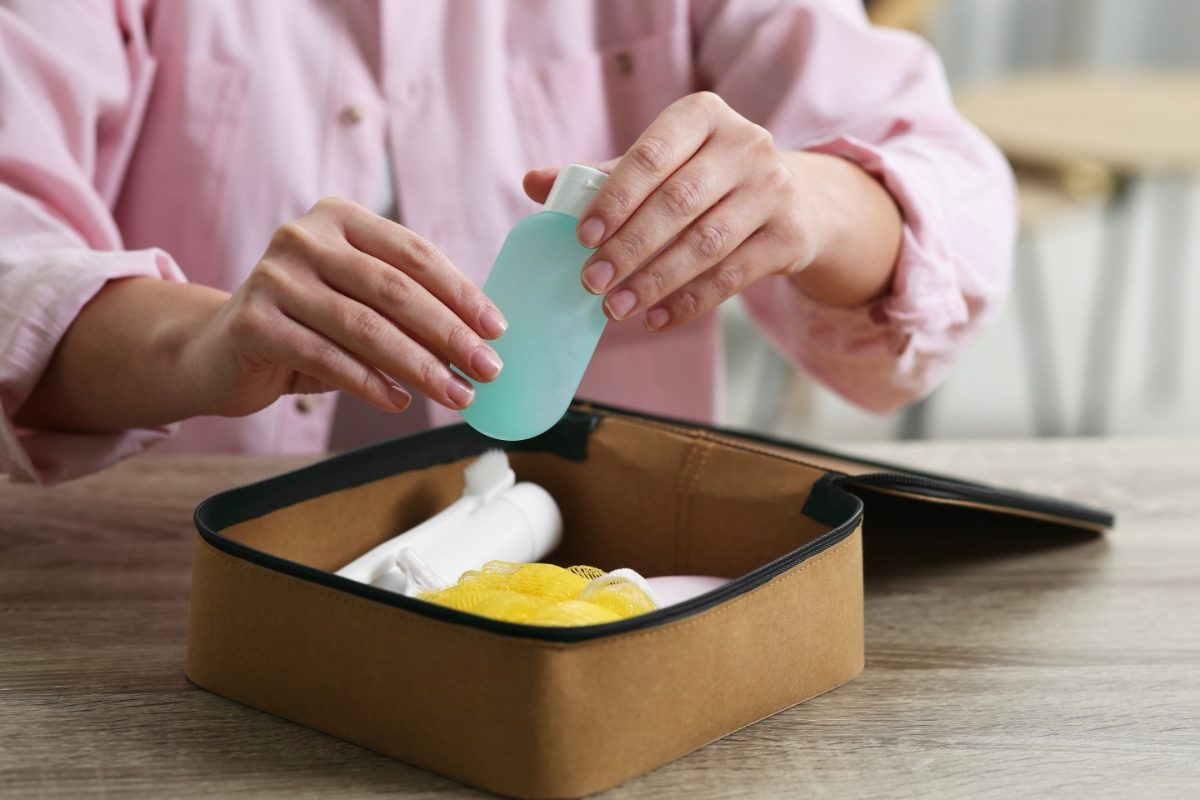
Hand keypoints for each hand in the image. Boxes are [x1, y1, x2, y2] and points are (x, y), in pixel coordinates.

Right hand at [186, 197, 506, 416]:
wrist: (217, 351)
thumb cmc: (305, 325)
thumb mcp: (357, 302)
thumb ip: (405, 307)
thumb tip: (480, 339)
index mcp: (339, 218)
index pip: (414, 253)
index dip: (461, 292)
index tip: (497, 330)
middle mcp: (304, 238)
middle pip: (395, 290)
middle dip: (449, 334)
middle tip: (487, 369)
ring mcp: (275, 277)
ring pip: (365, 327)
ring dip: (419, 367)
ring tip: (456, 395)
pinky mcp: (254, 323)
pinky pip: (327, 359)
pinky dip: (371, 384)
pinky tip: (401, 401)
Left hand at [523, 91, 833, 331]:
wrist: (795, 200)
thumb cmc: (707, 179)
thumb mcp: (661, 166)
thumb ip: (601, 177)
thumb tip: (532, 183)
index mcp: (703, 115)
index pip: (650, 157)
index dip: (614, 199)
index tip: (582, 238)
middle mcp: (746, 144)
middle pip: (677, 203)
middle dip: (629, 248)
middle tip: (590, 282)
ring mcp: (774, 189)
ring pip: (705, 243)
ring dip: (654, 281)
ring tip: (615, 309)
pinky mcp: (790, 235)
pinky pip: (733, 276)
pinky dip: (690, 302)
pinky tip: (657, 318)